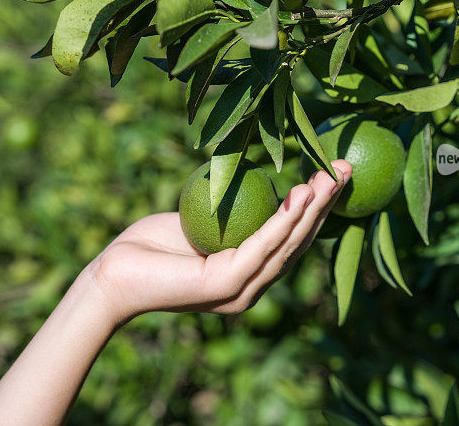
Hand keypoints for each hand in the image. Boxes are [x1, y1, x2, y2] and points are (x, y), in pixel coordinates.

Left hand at [89, 160, 352, 323]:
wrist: (112, 275)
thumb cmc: (151, 245)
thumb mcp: (201, 221)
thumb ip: (231, 211)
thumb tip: (255, 178)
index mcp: (250, 273)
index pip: (293, 239)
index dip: (318, 208)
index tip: (334, 174)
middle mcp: (252, 286)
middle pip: (300, 241)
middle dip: (326, 204)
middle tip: (345, 169)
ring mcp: (241, 290)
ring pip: (287, 244)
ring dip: (313, 208)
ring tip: (331, 176)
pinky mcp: (226, 285)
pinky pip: (262, 246)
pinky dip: (283, 219)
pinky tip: (300, 194)